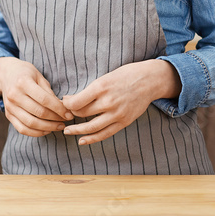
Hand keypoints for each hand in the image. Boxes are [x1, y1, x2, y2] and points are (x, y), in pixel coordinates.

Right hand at [0, 57, 71, 136]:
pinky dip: (36, 133)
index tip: (69, 114)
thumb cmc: (26, 74)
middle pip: (38, 112)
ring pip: (31, 123)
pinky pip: (22, 129)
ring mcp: (9, 107)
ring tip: (59, 126)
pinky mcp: (8, 115)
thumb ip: (49, 92)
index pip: (44, 99)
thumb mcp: (39, 77)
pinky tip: (46, 130)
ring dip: (48, 127)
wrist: (6, 74)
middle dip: (55, 119)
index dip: (59, 109)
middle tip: (66, 121)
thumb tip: (62, 108)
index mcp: (23, 82)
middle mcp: (14, 95)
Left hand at [61, 60, 179, 145]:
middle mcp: (108, 102)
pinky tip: (82, 140)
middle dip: (71, 114)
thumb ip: (91, 90)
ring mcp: (117, 114)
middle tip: (66, 114)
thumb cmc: (126, 75)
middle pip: (82, 114)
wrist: (150, 80)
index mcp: (102, 87)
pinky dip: (92, 139)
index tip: (65, 102)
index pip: (77, 102)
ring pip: (91, 127)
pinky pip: (105, 133)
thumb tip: (72, 99)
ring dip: (77, 130)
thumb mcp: (106, 77)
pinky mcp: (124, 121)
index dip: (67, 104)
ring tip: (67, 131)